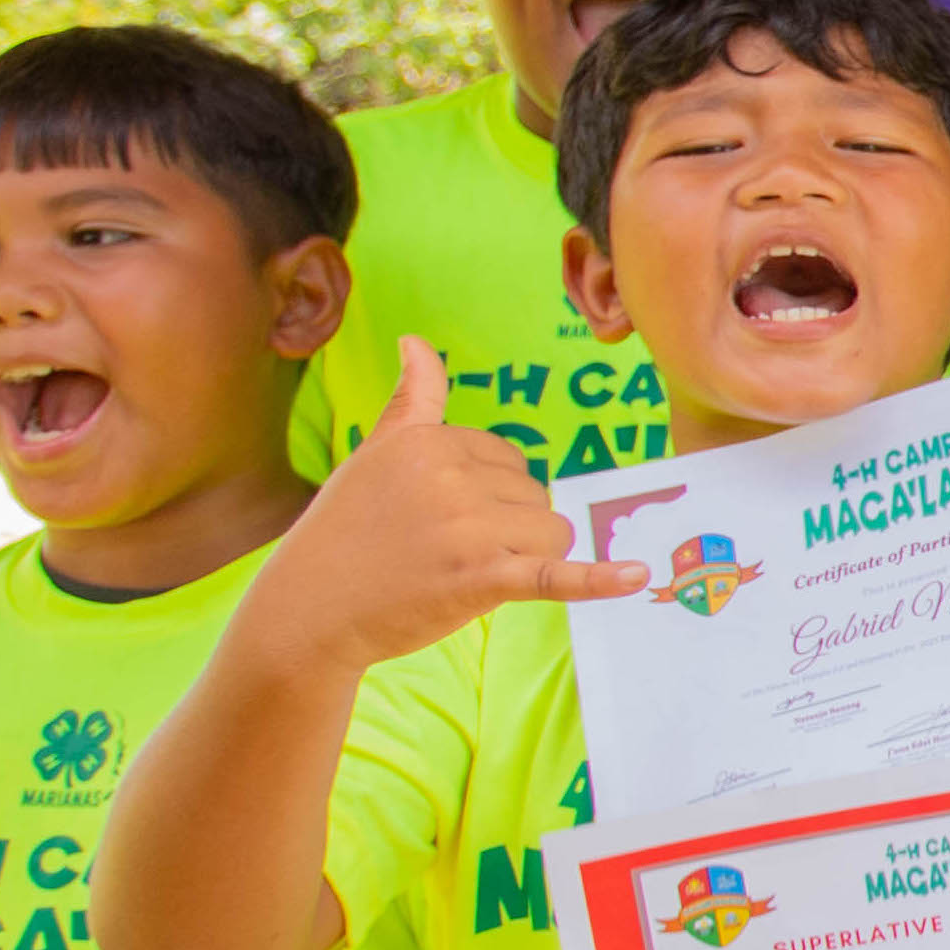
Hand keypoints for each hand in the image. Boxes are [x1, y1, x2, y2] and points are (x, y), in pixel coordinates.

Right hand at [260, 337, 646, 674]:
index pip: (509, 459)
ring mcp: (469, 528)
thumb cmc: (346, 530)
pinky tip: (637, 576)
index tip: (440, 517)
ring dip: (526, 558)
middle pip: (535, 496)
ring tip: (464, 573)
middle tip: (444, 551)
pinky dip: (598, 579)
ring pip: (552, 532)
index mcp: (429, 439)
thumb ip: (411, 399)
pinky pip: (555, 574)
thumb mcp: (375, 452)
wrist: (311, 608)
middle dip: (508, 527)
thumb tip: (414, 341)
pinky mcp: (482, 579)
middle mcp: (451, 476)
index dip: (489, 494)